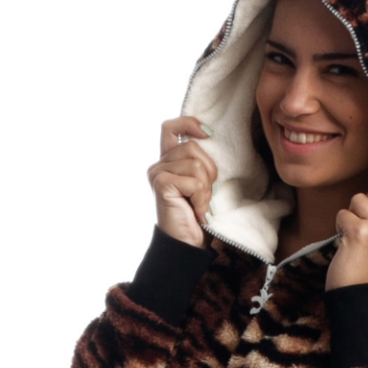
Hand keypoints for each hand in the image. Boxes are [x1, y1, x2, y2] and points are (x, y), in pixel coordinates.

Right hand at [147, 117, 217, 248]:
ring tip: (201, 205)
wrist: (190, 244)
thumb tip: (209, 137)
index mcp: (169, 161)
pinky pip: (193, 181)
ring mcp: (157, 174)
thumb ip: (201, 162)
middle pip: (192, 147)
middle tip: (206, 195)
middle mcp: (159, 165)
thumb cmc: (199, 215)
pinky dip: (201, 198)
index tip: (208, 133)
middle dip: (209, 172)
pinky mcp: (161, 184)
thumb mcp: (204, 183)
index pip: (172, 127)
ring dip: (206, 188)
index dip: (189, 123)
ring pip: (195, 164)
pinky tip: (198, 211)